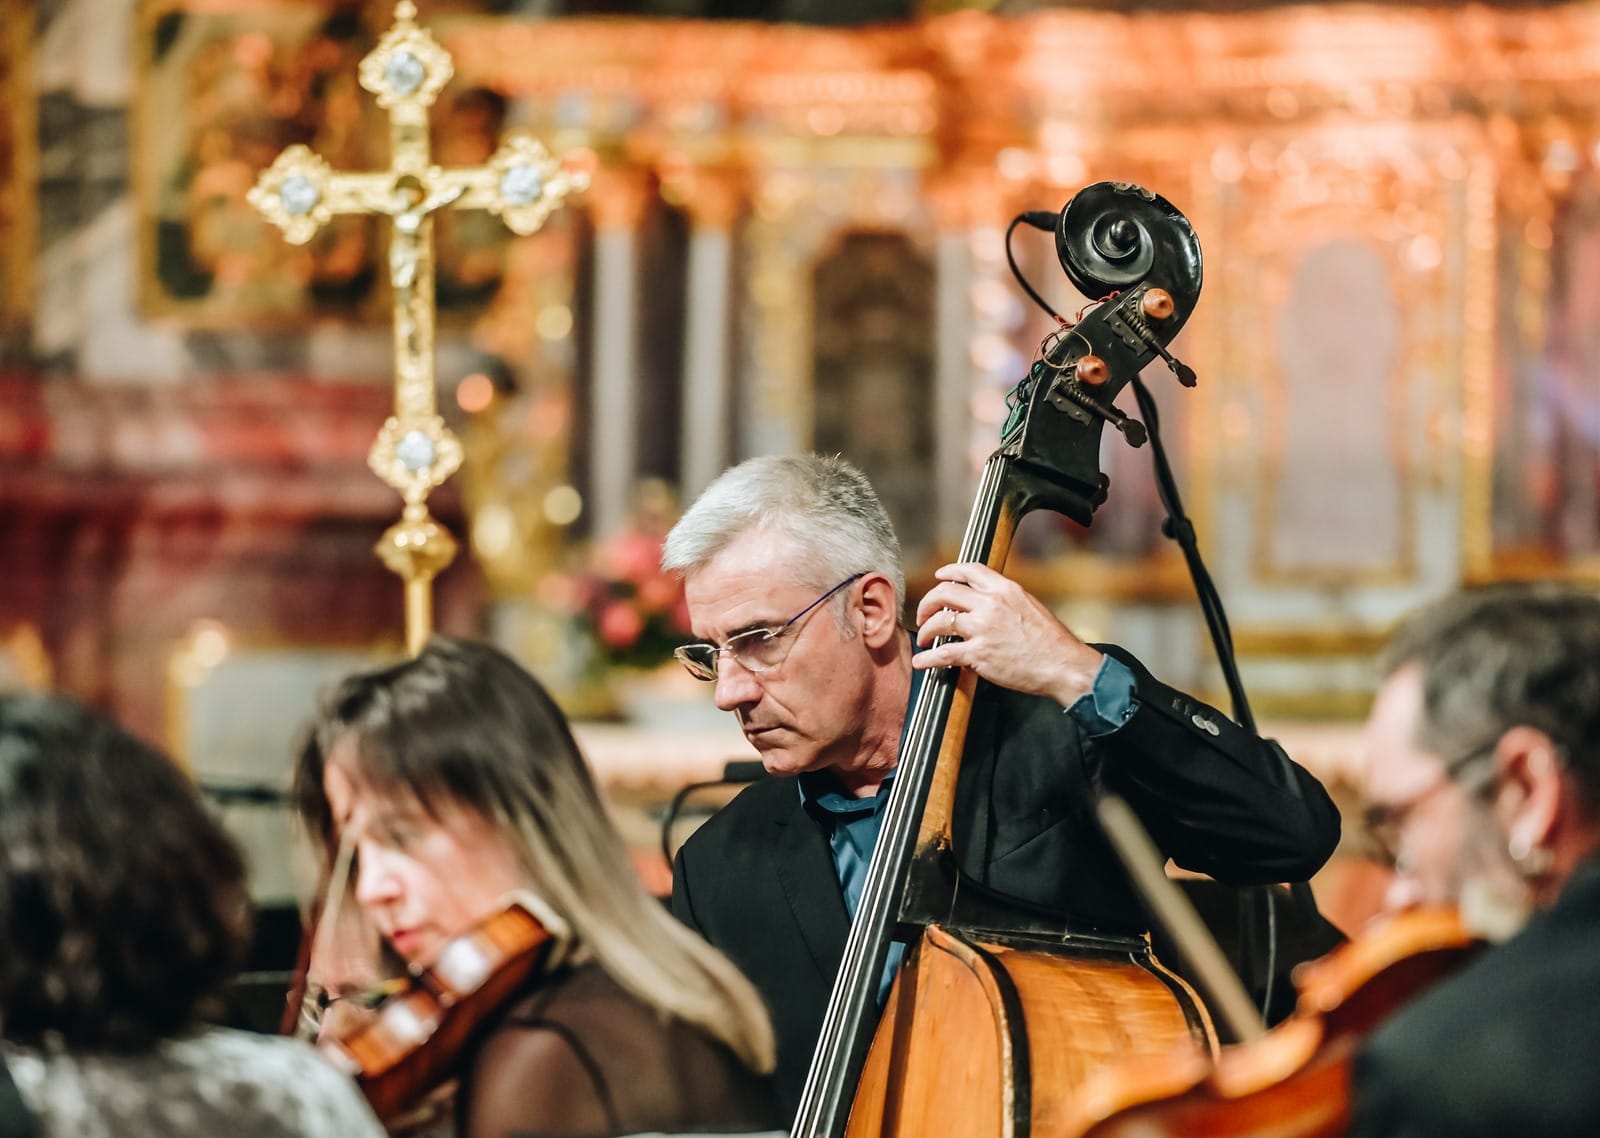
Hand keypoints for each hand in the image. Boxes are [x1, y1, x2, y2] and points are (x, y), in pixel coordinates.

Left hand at [912, 562, 1103, 705]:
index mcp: (1005, 590)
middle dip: (928, 602)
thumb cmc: (1051, 641)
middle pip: (945, 592)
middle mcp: (991, 604)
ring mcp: (983, 629)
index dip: (948, 571)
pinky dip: (928, 658)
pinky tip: (922, 661)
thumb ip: (1005, 600)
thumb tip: (985, 601)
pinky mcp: (979, 654)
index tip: (939, 577)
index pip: (969, 571)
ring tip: (925, 638)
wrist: (1062, 665)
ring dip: (926, 630)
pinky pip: (944, 653)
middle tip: (924, 614)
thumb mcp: (1029, 606)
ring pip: (939, 621)